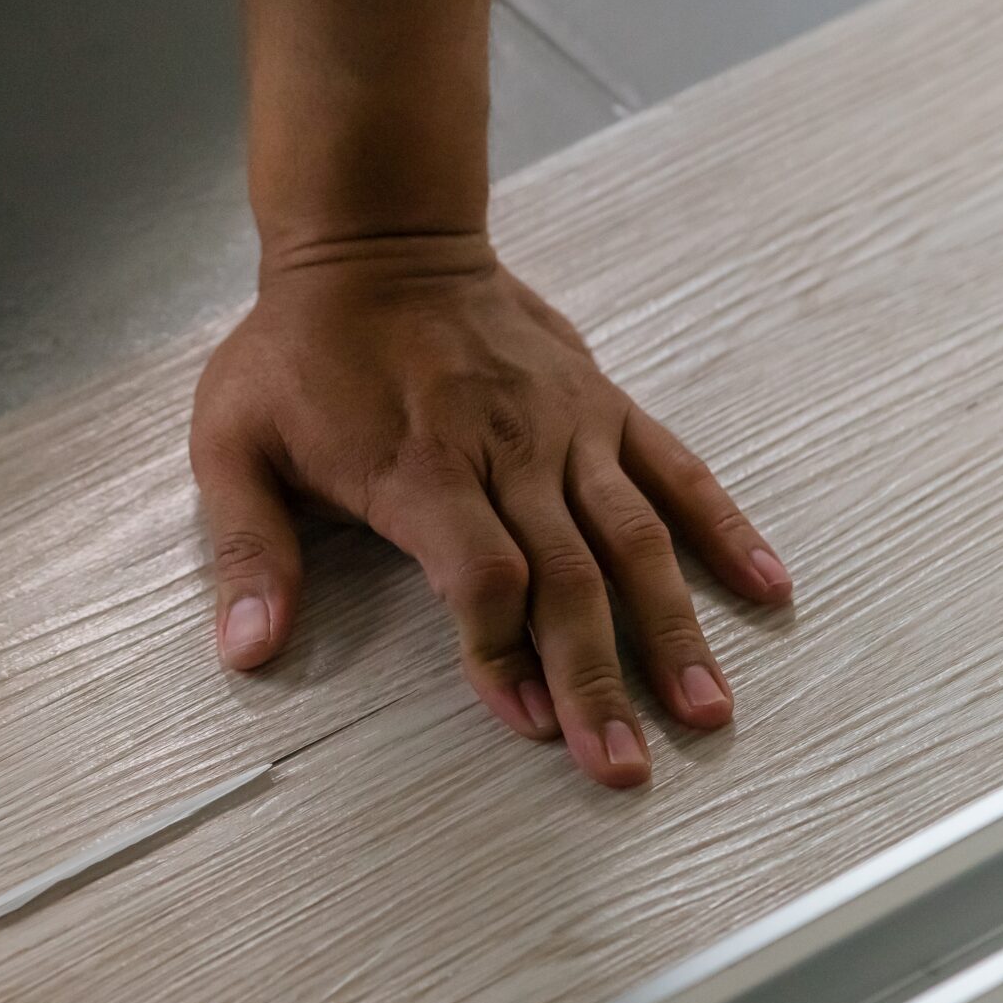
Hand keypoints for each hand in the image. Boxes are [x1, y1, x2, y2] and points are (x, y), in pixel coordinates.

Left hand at [189, 232, 792, 787]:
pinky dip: (725, 527)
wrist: (375, 236)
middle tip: (623, 766)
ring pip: (634, 537)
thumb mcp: (233, 440)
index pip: (483, 575)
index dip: (503, 652)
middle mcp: (508, 448)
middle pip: (568, 577)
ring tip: (706, 710)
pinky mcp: (602, 403)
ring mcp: (567, 425)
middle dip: (598, 678)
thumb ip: (249, 549)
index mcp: (420, 465)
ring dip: (672, 629)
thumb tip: (247, 651)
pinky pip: (676, 468)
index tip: (522, 719)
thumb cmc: (296, 350)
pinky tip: (769, 587)